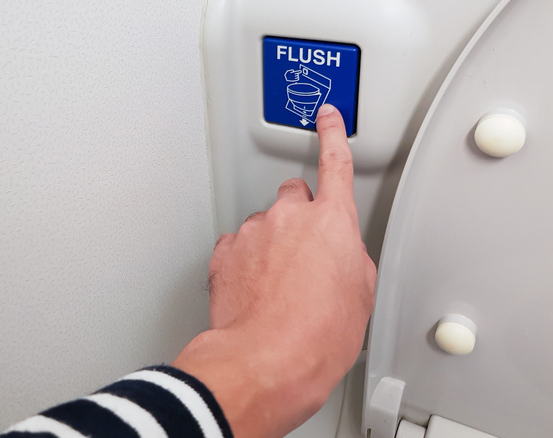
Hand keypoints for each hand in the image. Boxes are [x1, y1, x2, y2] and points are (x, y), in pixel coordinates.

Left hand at [172, 104, 375, 437]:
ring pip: (264, 225)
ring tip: (277, 287)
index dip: (332, 135)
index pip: (335, 163)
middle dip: (299, 217)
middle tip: (303, 256)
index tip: (327, 117)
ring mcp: (252, 233)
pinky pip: (238, 247)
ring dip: (270, 245)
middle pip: (294, 196)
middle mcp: (288, 217)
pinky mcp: (224, 253)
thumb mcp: (361, 298)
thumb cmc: (316, 338)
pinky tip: (255, 291)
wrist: (265, 360)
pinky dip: (246, 262)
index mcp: (331, 222)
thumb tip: (341, 259)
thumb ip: (352, 260)